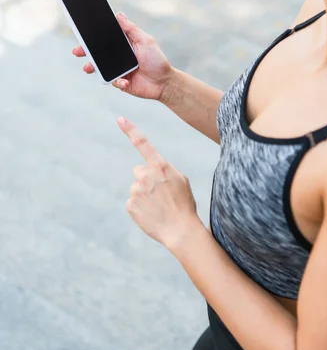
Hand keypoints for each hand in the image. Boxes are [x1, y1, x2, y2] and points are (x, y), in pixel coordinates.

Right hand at [72, 13, 172, 101]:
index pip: (105, 37)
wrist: (164, 83)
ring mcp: (118, 70)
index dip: (93, 35)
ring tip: (87, 68)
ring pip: (100, 68)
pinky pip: (113, 81)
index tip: (82, 31)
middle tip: (77, 50)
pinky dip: (118, 82)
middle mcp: (118, 56)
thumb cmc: (157, 60)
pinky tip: (125, 82)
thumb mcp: (145, 41)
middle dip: (85, 51)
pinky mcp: (121, 82)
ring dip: (92, 67)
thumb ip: (131, 29)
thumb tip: (118, 14)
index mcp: (123, 44)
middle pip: (97, 52)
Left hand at [118, 117, 199, 247]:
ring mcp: (136, 190)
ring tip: (159, 206)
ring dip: (145, 195)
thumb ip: (164, 169)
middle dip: (146, 179)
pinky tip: (152, 214)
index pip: (143, 143)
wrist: (180, 230)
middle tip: (161, 194)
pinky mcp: (130, 204)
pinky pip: (133, 202)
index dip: (130, 129)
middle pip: (139, 171)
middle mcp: (145, 175)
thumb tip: (149, 169)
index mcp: (160, 166)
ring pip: (136, 188)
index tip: (119, 119)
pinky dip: (140, 207)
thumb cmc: (184, 204)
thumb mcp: (181, 180)